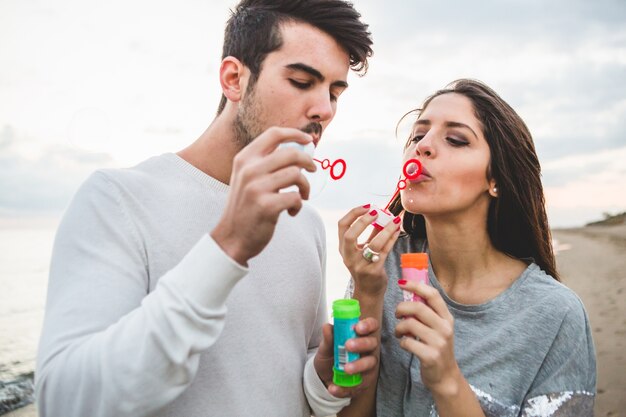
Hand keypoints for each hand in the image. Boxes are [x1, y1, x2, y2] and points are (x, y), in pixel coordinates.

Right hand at [211, 127, 315, 264]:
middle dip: (308, 161)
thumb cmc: (246, 207)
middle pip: (291, 153)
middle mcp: (249, 170)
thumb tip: (300, 150)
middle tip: (313, 170)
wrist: (231, 238)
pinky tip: (291, 212)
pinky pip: (295, 197)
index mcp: (244, 159)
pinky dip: (299, 205)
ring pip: (296, 175)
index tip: (309, 140)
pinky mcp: (266, 206)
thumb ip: (266, 163)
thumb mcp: (247, 178)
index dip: (295, 134)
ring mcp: (256, 188)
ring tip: (302, 197)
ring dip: (305, 187)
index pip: (273, 134)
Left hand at [314, 317, 379, 396]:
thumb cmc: (330, 355)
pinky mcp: (364, 382)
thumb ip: (328, 338)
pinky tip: (333, 388)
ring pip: (370, 364)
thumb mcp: (326, 347)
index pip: (372, 325)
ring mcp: (368, 366)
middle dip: (362, 344)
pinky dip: (345, 388)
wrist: (324, 376)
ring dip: (358, 365)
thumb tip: (327, 327)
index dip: (368, 325)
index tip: (358, 327)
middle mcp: (368, 349)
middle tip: (348, 346)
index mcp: (360, 335)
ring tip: (345, 369)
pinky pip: (358, 385)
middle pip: (372, 343)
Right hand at [338, 205, 400, 297]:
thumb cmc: (366, 267)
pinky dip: (392, 239)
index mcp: (343, 248)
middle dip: (363, 221)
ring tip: (395, 220)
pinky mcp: (373, 272)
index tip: (367, 206)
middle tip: (377, 212)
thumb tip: (382, 214)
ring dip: (385, 229)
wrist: (369, 291)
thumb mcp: (364, 249)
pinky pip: (384, 251)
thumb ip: (371, 233)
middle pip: (349, 235)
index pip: (342, 226)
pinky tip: (397, 230)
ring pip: (373, 244)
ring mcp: (360, 265)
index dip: (353, 214)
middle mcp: (349, 257)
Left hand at [395, 281, 461, 395]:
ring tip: (400, 332)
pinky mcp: (430, 356)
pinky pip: (407, 342)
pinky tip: (405, 344)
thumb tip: (409, 293)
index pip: (432, 294)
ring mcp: (439, 342)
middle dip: (401, 308)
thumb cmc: (436, 347)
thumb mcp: (438, 328)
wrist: (445, 376)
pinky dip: (402, 342)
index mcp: (447, 318)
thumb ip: (427, 313)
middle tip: (397, 314)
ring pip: (409, 324)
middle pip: (418, 307)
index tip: (401, 283)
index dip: (416, 286)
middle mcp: (445, 328)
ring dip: (399, 327)